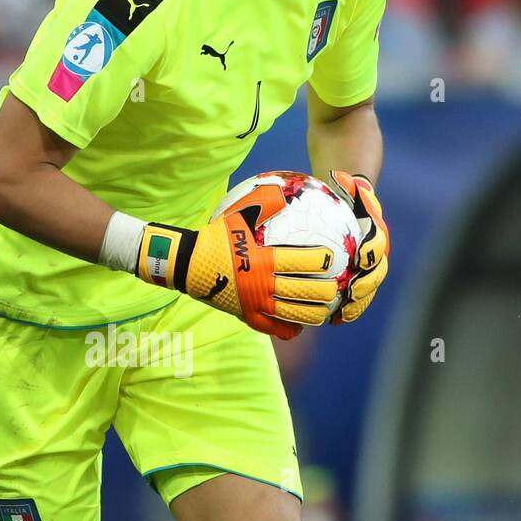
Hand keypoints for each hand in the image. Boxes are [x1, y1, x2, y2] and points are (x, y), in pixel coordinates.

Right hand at [136, 177, 338, 340]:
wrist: (187, 264)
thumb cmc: (214, 238)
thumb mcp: (237, 216)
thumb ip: (263, 204)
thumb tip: (284, 191)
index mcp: (264, 260)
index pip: (302, 262)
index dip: (321, 262)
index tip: (332, 259)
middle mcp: (262, 285)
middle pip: (304, 292)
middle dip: (324, 291)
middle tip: (334, 287)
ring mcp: (255, 304)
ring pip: (293, 314)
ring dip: (312, 313)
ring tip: (324, 310)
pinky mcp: (247, 317)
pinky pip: (273, 329)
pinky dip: (289, 330)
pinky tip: (298, 327)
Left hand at [328, 171, 389, 323]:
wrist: (351, 201)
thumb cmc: (347, 191)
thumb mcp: (348, 184)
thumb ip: (349, 183)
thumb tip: (339, 176)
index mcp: (375, 232)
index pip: (377, 244)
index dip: (371, 253)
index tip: (360, 259)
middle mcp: (376, 252)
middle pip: (376, 273)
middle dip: (365, 286)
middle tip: (351, 295)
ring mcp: (368, 267)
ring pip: (367, 289)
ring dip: (357, 303)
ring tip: (342, 316)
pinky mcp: (356, 278)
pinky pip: (355, 296)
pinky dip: (347, 308)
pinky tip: (332, 320)